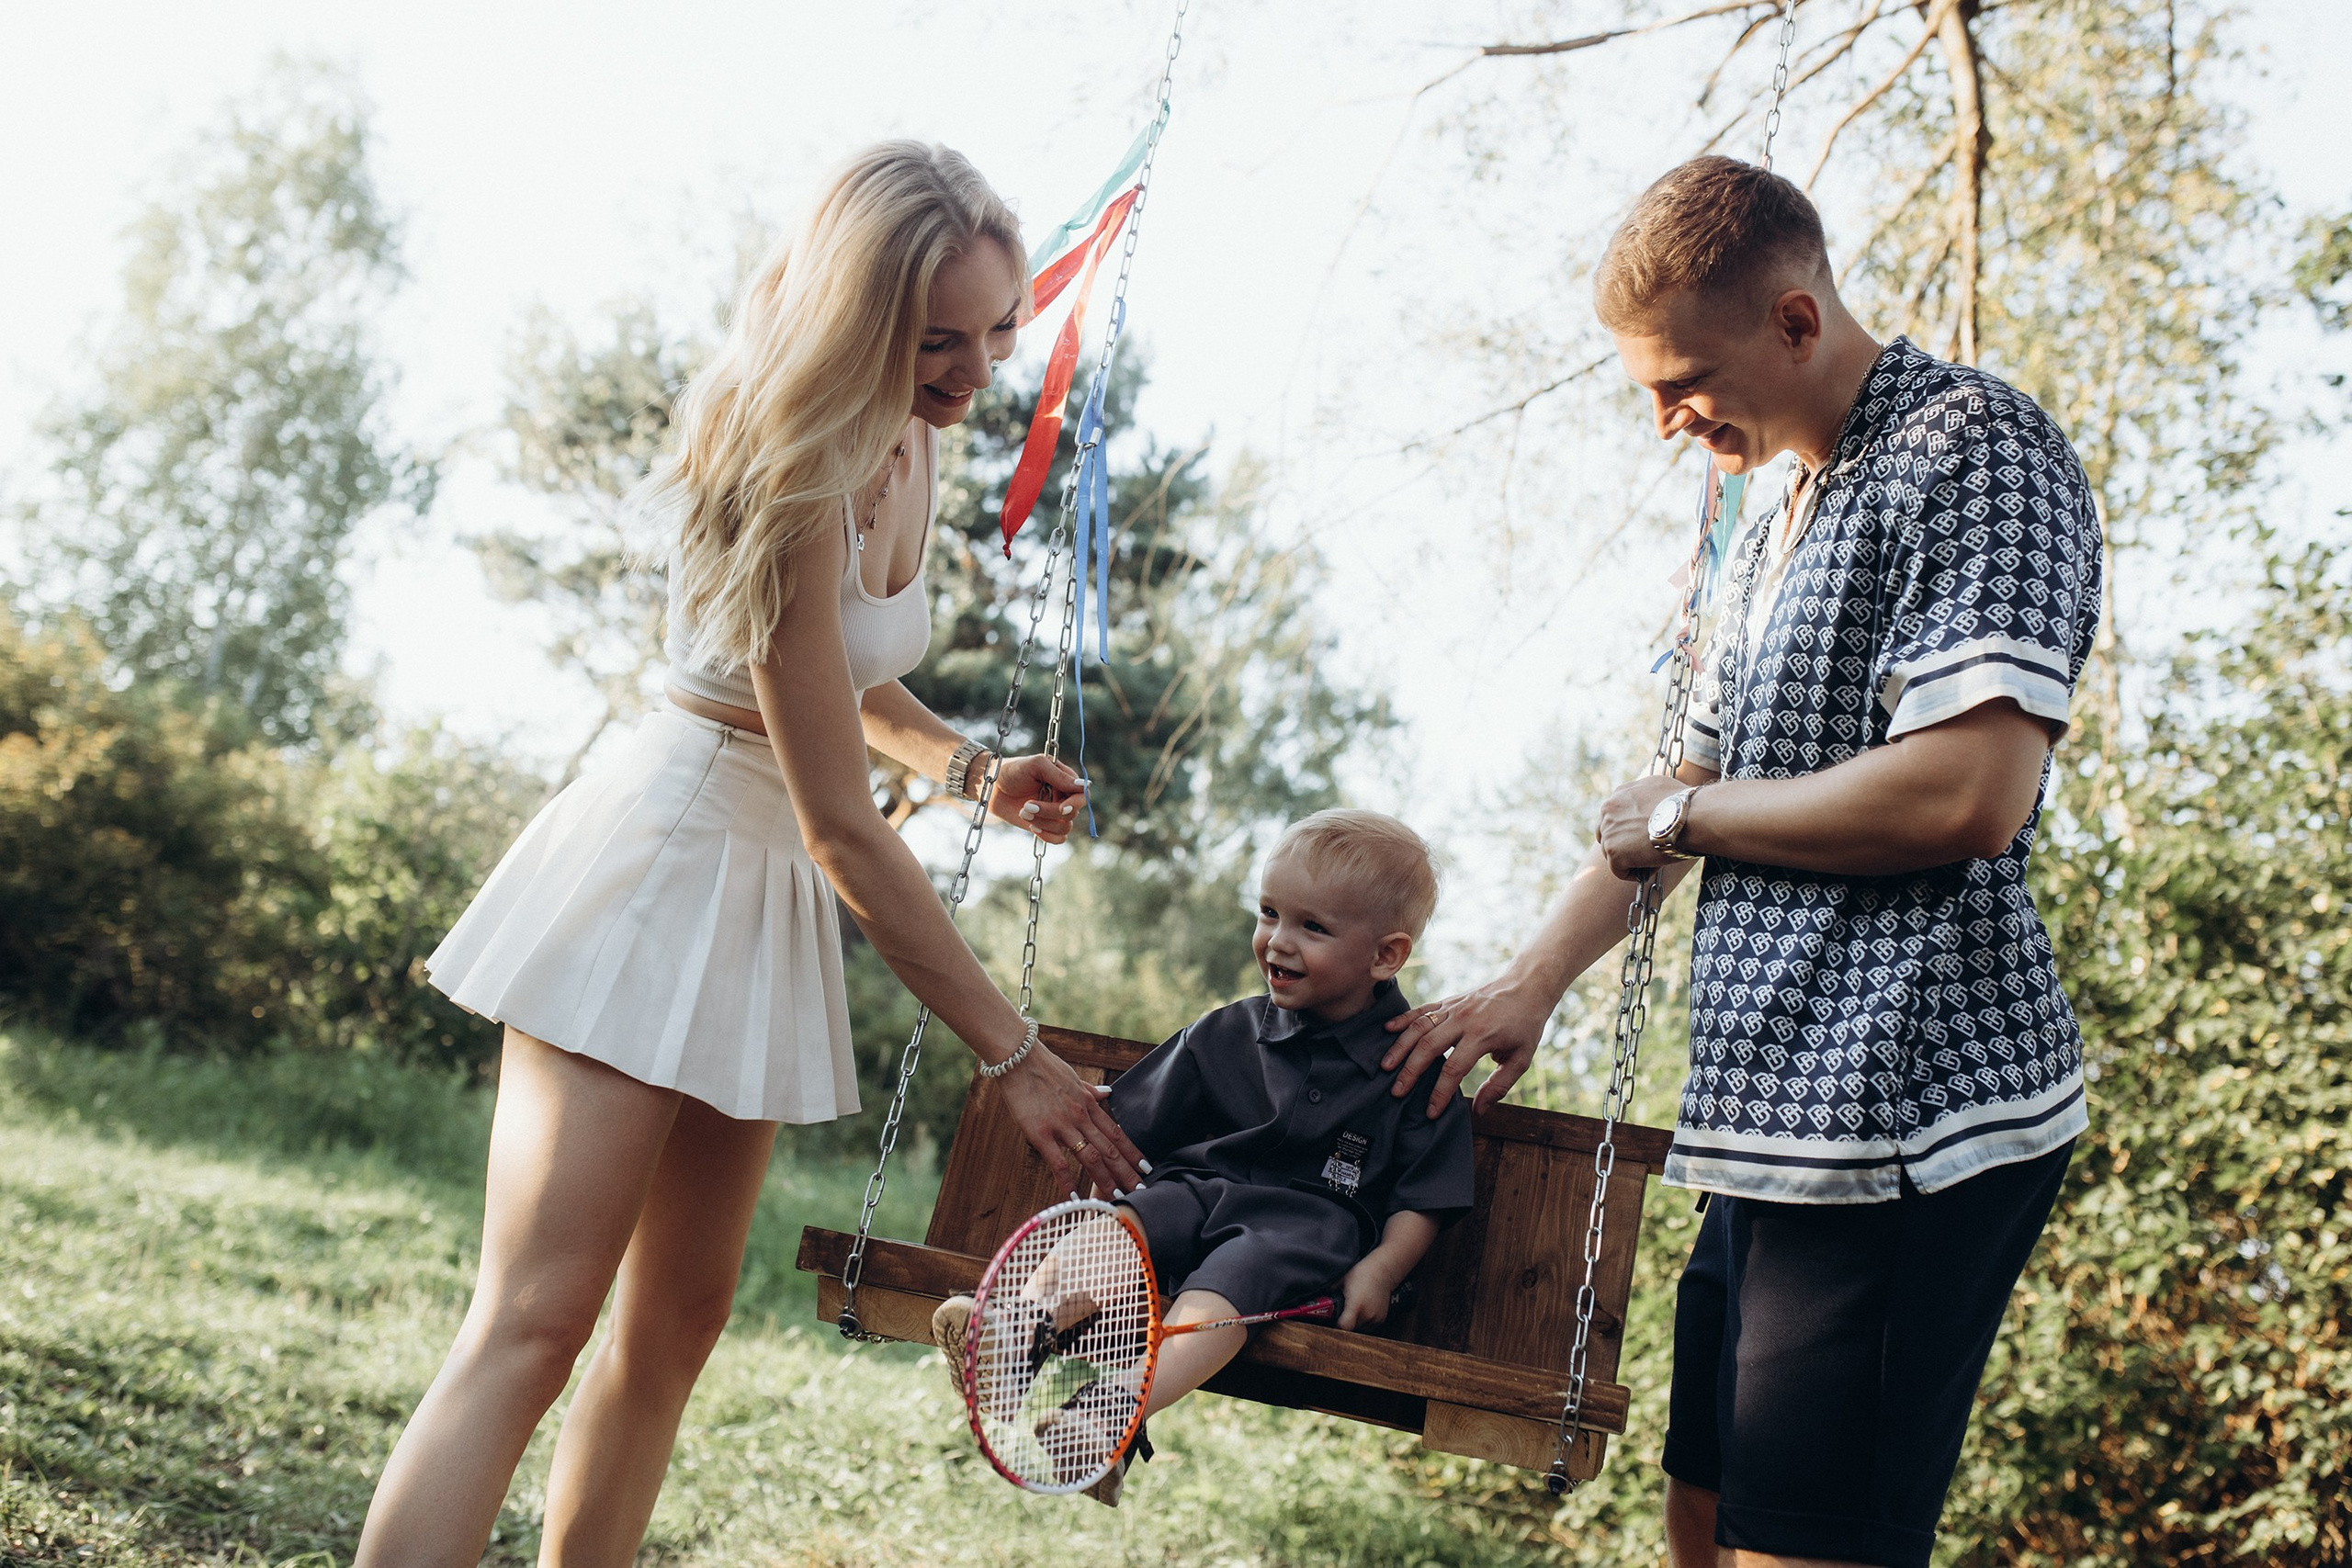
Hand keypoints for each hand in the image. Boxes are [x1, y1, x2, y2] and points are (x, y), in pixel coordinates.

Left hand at [988, 753, 1087, 844]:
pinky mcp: (1046, 826)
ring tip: (1023, 811)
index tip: (1061, 806)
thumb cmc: (1013, 771)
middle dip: (1049, 812)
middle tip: (1027, 805)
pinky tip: (1032, 827)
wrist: (992, 788)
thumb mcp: (1036, 766)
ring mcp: (1055, 813)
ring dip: (1043, 822)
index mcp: (1065, 779)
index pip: (1083, 794)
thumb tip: (1083, 786)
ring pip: (1065, 827)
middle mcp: (1063, 796)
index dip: (1075, 803)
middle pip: (1072, 812)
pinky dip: (1047, 836)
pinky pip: (1059, 839)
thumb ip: (1058, 775)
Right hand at [994, 1043, 1144, 1193]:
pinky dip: (1067, 1181)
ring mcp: (1062, 1125)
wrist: (1018, 1057)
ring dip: (1105, 1179)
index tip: (1145, 1167)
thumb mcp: (1073, 1076)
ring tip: (1118, 1197)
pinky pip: (1058, 1162)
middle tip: (1142, 1190)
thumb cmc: (1042, 1065)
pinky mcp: (1041, 1133)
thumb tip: (1108, 1093)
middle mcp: (1081, 1116)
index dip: (1131, 1152)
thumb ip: (1091, 1090)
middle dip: (1127, 1172)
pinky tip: (1074, 1196)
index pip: (1115, 1133)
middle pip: (1109, 1149)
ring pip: (1090, 1157)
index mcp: (1088, 1104)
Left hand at [1337, 1260, 1399, 1330]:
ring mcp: (1375, 1318)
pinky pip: (1368, 1326)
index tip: (1334, 1321)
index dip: (1336, 1326)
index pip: (1344, 1327)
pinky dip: (1364, 1321)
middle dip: (1345, 1323)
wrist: (1383, 1271)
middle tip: (1342, 1313)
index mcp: (1356, 1305)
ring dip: (1355, 1324)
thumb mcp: (1342, 1279)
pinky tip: (1362, 1310)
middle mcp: (1367, 1314)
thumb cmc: (1362, 1273)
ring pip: (1360, 1329)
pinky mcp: (1381, 1319)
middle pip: (1351, 1329)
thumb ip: (1331, 1291)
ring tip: (1353, 1311)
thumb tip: (1321, 1298)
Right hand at [1382, 976, 1550, 1117]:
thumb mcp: (1521, 1059)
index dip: (1440, 1092)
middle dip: (1410, 1071)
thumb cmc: (1525, 1025)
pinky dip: (1403, 1019)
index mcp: (1482, 1036)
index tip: (1430, 1111)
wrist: (1526, 986)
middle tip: (1397, 1092)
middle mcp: (1463, 1020)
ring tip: (1386, 1066)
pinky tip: (1387, 1030)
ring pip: (1419, 1026)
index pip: (1454, 1068)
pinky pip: (1422, 1009)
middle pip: (1429, 1047)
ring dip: (1400, 1047)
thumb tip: (1478, 1110)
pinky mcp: (1449, 1000)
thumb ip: (1499, 1085)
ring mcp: (1453, 1007)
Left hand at [1595, 773, 1688, 879]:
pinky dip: (1632, 874)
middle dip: (1624, 845)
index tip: (1643, 837)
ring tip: (1653, 859)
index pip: (1614, 817)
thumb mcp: (1659, 787)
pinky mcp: (1613, 851)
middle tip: (1645, 852)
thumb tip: (1648, 805)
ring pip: (1612, 854)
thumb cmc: (1684, 805)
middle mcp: (1608, 809)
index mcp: (1619, 794)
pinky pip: (1618, 870)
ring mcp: (1608, 830)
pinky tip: (1650, 868)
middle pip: (1607, 835)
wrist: (1689, 817)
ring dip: (1630, 860)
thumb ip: (1644, 796)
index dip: (1628, 830)